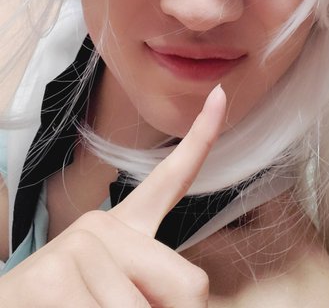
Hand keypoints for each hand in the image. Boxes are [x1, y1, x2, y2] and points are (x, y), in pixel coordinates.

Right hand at [0, 84, 226, 306]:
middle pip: (188, 284)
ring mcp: (79, 244)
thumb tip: (193, 300)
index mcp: (124, 229)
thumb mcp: (116, 298)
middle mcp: (102, 226)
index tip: (220, 95)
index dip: (201, 140)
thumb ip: (156, 290)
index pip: (171, 181)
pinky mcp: (53, 274)